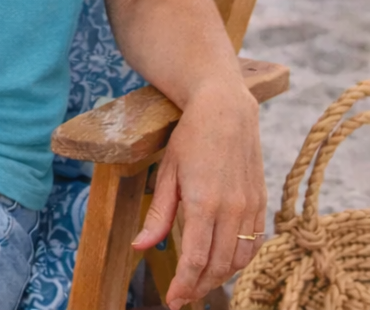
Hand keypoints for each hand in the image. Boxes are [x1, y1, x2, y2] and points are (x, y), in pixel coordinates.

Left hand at [131, 82, 265, 309]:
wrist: (225, 110)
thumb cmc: (190, 138)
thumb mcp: (166, 172)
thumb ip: (157, 213)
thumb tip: (140, 247)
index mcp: (204, 203)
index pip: (195, 259)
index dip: (184, 285)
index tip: (173, 301)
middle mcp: (231, 210)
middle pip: (218, 266)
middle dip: (199, 287)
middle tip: (182, 297)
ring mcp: (250, 208)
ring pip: (239, 260)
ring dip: (219, 277)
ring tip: (199, 283)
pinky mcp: (261, 203)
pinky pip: (253, 244)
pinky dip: (238, 260)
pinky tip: (223, 262)